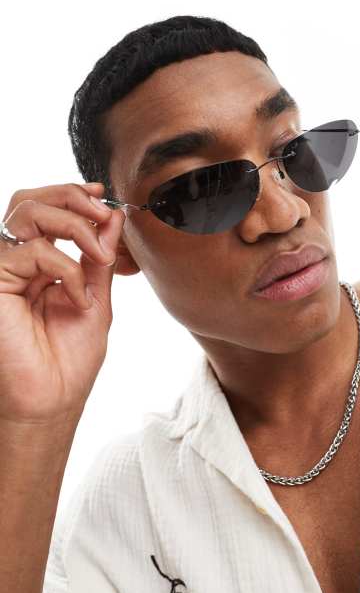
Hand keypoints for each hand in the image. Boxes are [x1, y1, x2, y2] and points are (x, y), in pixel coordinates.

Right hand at [0, 182, 125, 426]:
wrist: (52, 398)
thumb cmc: (70, 357)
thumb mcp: (95, 297)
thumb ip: (99, 257)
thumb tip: (114, 216)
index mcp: (39, 262)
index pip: (46, 209)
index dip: (73, 194)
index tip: (104, 196)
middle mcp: (16, 261)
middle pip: (31, 200)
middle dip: (72, 198)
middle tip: (103, 215)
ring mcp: (2, 270)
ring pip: (25, 213)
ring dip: (72, 224)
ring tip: (98, 254)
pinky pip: (32, 252)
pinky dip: (66, 268)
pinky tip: (80, 297)